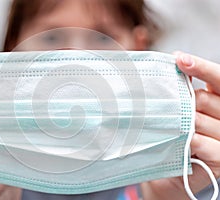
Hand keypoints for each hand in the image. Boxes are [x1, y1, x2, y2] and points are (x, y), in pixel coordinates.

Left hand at [141, 52, 219, 198]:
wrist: (170, 170)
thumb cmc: (174, 134)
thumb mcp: (182, 108)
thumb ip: (184, 90)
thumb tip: (175, 62)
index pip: (219, 79)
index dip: (201, 68)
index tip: (179, 59)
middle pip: (203, 99)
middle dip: (184, 103)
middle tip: (173, 114)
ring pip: (199, 120)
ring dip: (181, 124)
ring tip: (174, 131)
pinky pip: (203, 143)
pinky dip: (190, 141)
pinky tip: (185, 142)